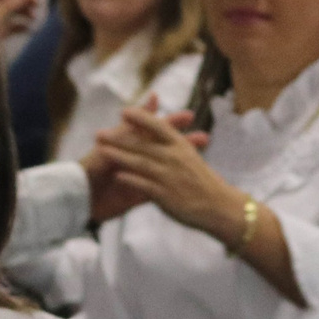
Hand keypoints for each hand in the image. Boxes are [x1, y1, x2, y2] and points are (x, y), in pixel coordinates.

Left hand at [97, 107, 244, 239]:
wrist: (220, 207)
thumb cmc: (205, 183)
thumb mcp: (191, 158)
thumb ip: (175, 145)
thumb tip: (163, 132)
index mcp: (181, 146)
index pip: (159, 126)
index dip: (141, 118)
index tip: (124, 112)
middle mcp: (174, 158)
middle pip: (142, 144)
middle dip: (119, 138)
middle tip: (99, 133)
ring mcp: (169, 176)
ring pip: (139, 162)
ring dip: (119, 156)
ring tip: (101, 151)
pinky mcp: (166, 195)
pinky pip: (144, 185)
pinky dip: (130, 179)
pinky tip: (117, 176)